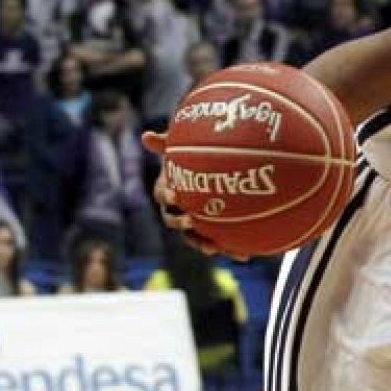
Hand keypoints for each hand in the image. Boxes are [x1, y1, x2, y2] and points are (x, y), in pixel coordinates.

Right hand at [141, 131, 241, 259]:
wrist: (210, 170)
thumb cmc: (193, 156)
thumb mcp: (182, 147)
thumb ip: (168, 142)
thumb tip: (146, 134)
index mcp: (169, 190)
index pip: (162, 195)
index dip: (167, 195)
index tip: (175, 194)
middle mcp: (178, 210)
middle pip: (175, 221)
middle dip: (182, 223)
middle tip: (192, 221)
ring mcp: (194, 223)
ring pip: (195, 237)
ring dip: (203, 243)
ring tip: (214, 248)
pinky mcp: (212, 232)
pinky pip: (218, 242)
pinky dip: (229, 249)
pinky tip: (244, 256)